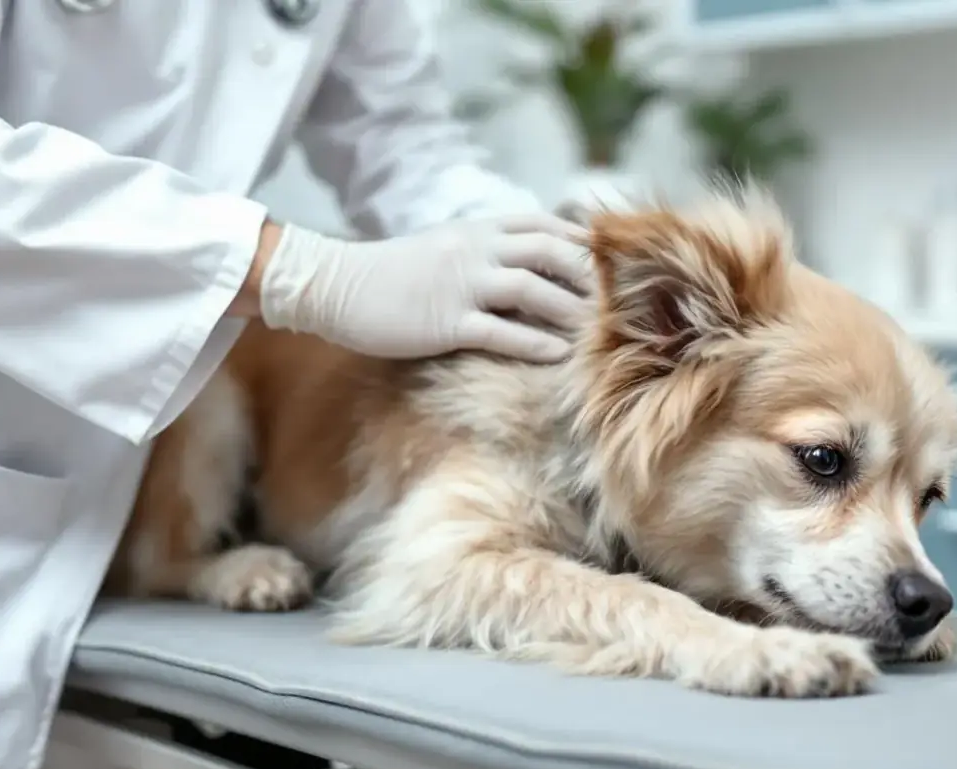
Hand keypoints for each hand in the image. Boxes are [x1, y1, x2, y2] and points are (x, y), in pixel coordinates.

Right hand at [257, 215, 594, 361]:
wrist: (336, 285)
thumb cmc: (393, 272)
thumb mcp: (446, 247)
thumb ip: (488, 249)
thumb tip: (532, 266)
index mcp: (478, 228)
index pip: (544, 224)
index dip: (583, 241)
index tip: (613, 263)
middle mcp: (475, 249)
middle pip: (550, 250)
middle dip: (590, 274)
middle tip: (619, 299)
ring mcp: (460, 283)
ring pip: (532, 289)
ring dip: (571, 310)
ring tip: (600, 332)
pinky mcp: (445, 320)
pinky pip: (501, 329)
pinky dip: (535, 342)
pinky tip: (559, 355)